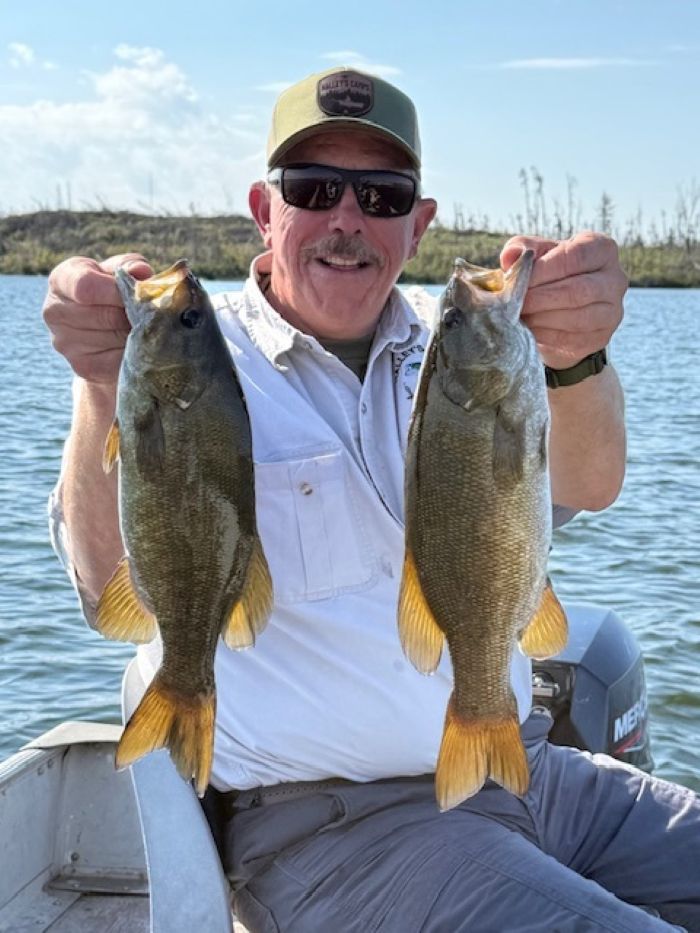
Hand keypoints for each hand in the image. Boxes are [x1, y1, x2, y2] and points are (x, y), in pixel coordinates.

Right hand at [43, 253, 152, 383]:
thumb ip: (131, 266)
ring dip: (137, 333)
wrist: (105, 332)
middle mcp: (54, 311)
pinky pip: (118, 360)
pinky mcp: (81, 366)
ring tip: (142, 327)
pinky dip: (135, 353)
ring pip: (115, 338)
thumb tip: (141, 272)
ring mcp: (64, 342)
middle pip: (105, 315)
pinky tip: (137, 345)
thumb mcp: (122, 271)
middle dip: (132, 315)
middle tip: (148, 314)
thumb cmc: (115, 291)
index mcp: (61, 279)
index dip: (116, 292)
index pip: (86, 286)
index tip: (136, 294)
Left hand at [500, 232, 626, 369]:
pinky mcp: (601, 337)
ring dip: (541, 319)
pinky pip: (572, 339)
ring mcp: (612, 311)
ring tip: (518, 317)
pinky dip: (545, 336)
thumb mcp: (535, 254)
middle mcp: (615, 279)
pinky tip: (528, 331)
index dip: (544, 270)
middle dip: (539, 298)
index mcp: (601, 249)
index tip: (517, 280)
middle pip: (577, 290)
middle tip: (513, 303)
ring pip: (577, 318)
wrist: (559, 310)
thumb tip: (511, 256)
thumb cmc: (547, 273)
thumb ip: (522, 248)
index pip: (575, 257)